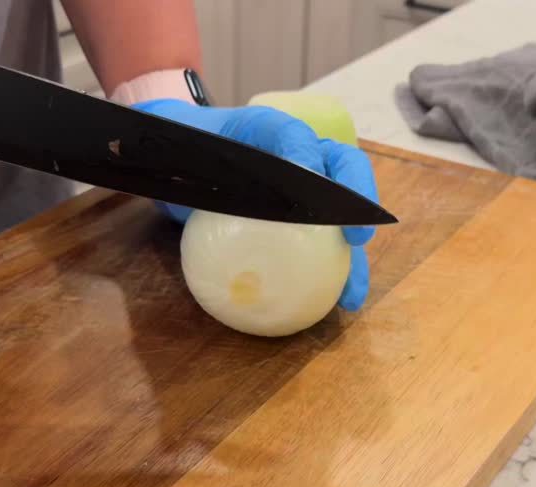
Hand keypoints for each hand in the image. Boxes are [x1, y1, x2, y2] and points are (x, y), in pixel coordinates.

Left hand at [134, 99, 378, 310]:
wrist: (178, 161)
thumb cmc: (182, 151)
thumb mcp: (180, 149)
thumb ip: (189, 155)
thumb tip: (183, 174)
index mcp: (267, 130)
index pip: (291, 133)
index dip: (305, 155)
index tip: (309, 181)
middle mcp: (297, 155)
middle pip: (340, 170)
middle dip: (356, 202)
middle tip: (356, 236)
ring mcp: (302, 190)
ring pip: (339, 216)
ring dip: (350, 256)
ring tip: (351, 293)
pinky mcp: (296, 224)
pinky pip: (319, 248)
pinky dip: (330, 276)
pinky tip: (330, 306)